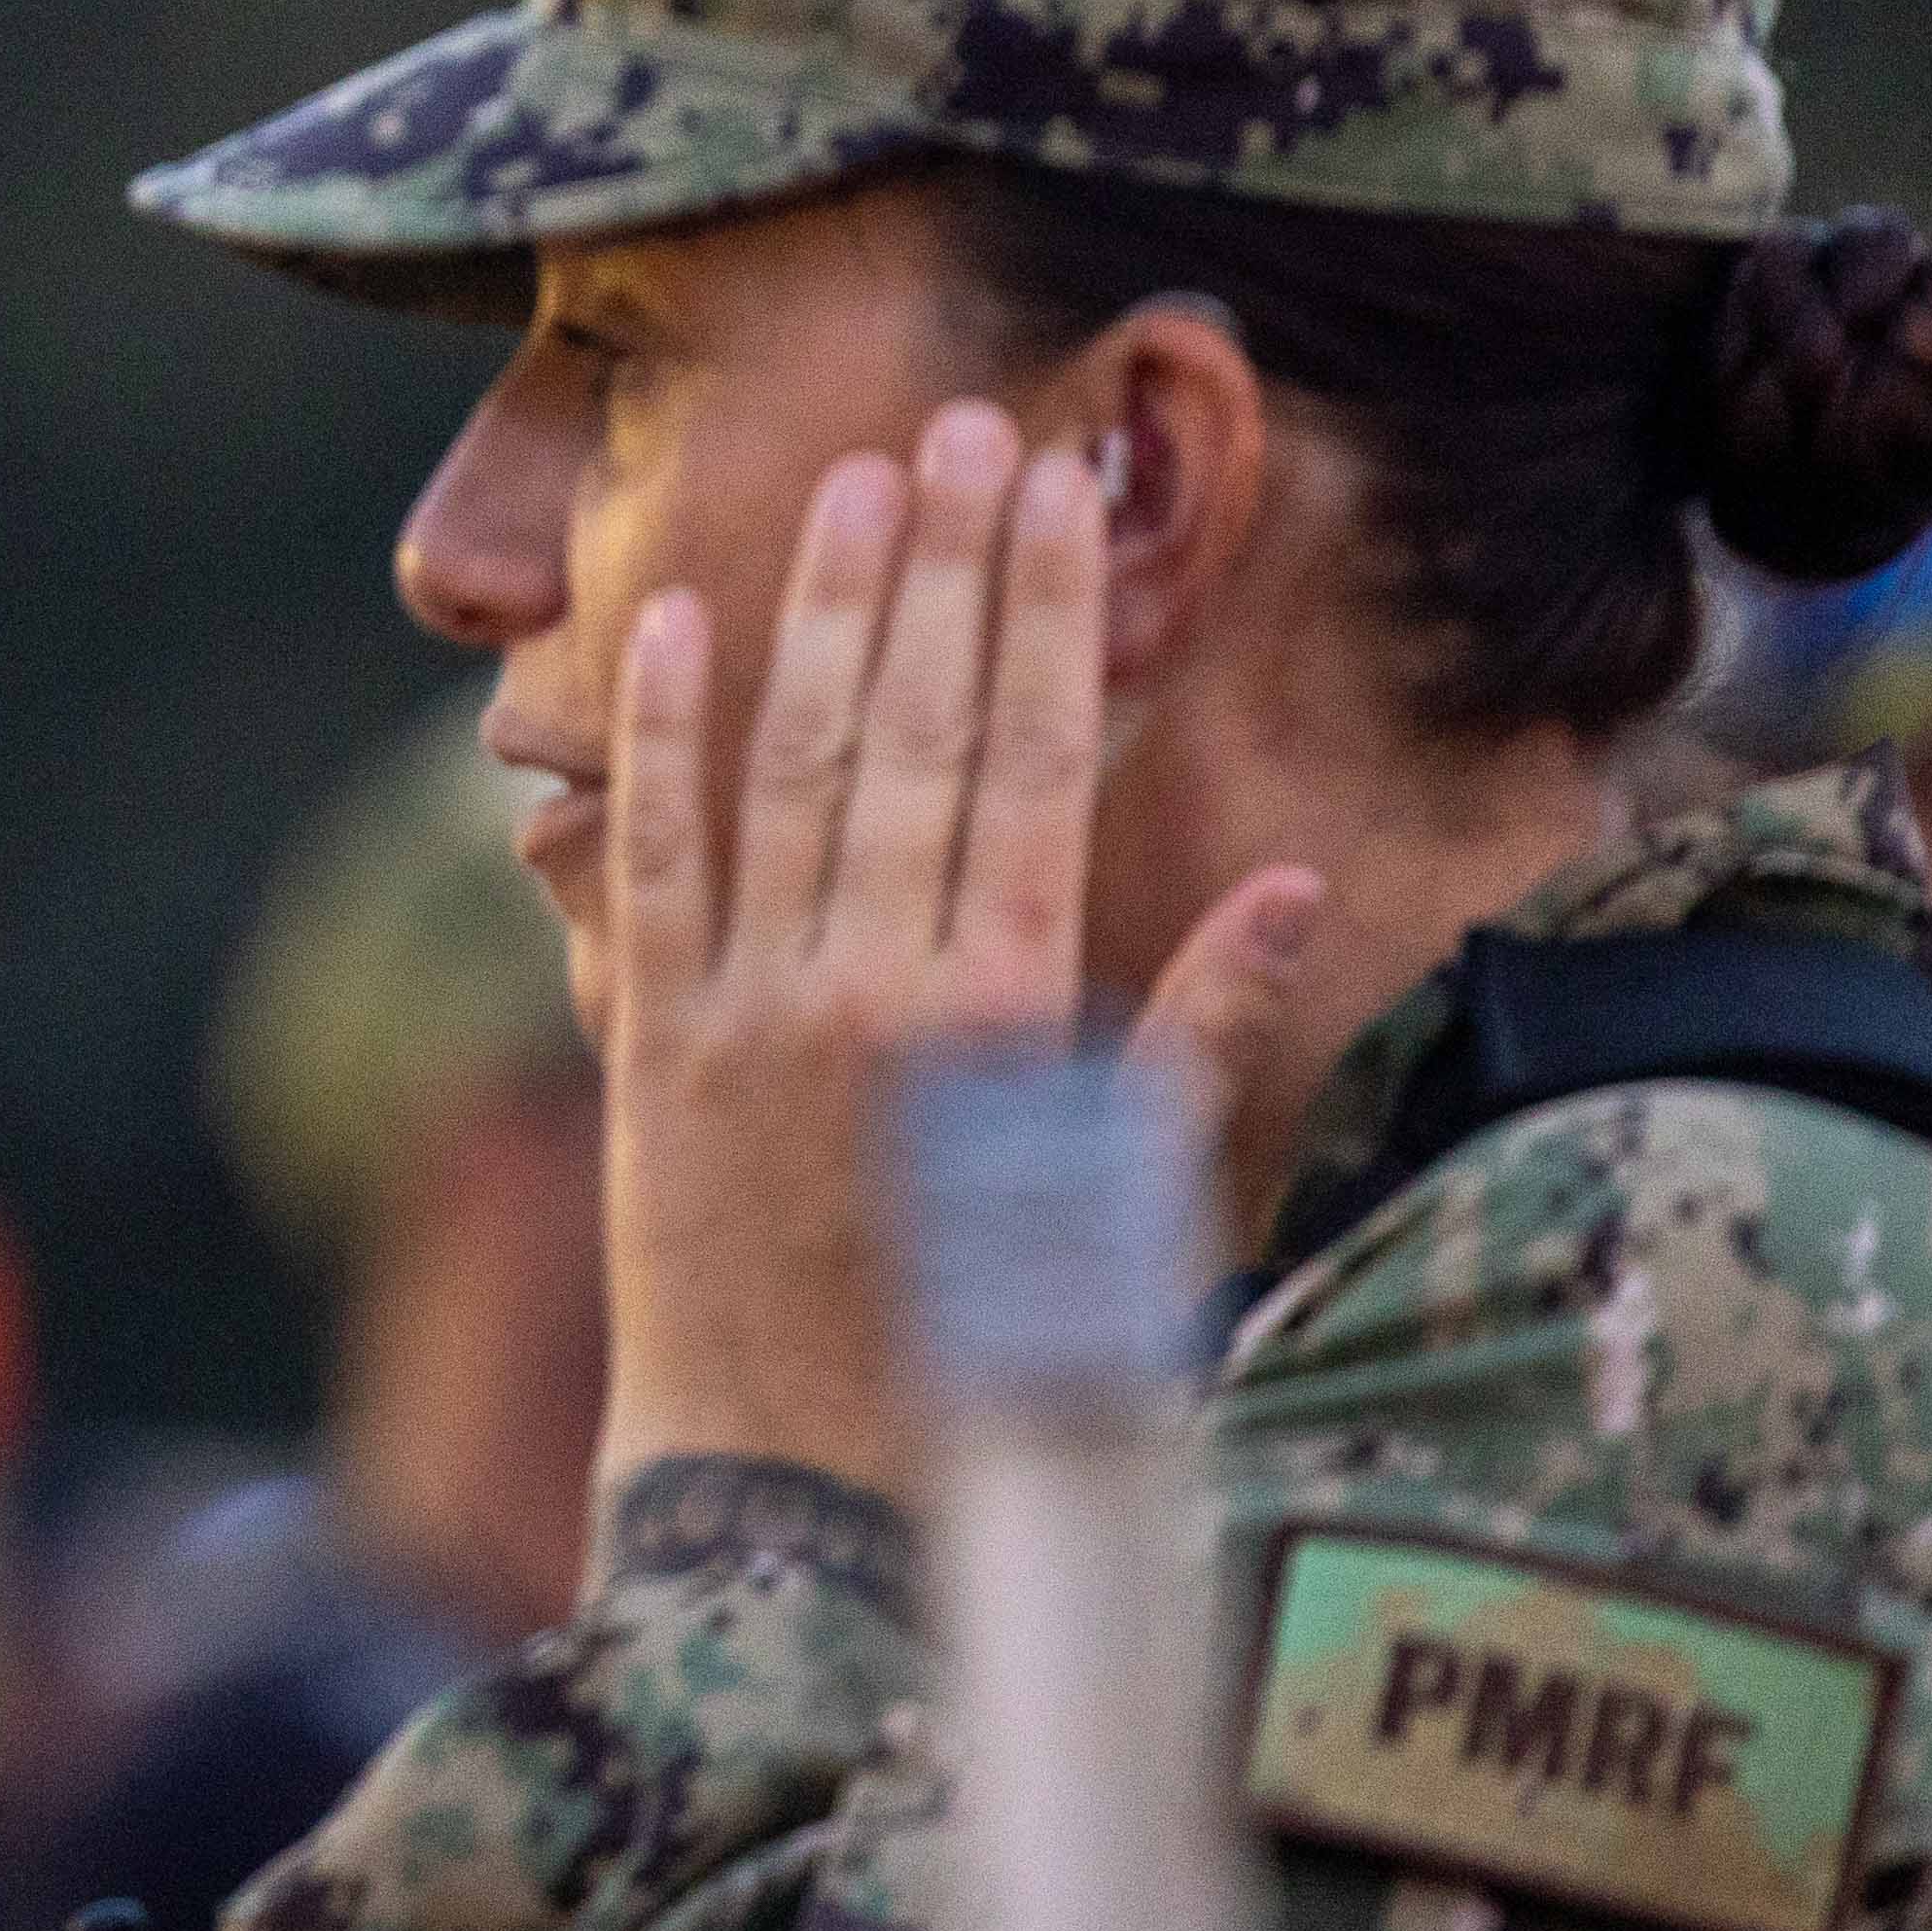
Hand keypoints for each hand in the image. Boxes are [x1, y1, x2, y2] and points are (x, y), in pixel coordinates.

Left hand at [588, 402, 1318, 1510]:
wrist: (802, 1503)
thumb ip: (1202, 1038)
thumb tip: (1282, 888)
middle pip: (918, 731)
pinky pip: (652, 860)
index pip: (1035, 764)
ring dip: (819, 610)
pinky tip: (675, 626)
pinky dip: (659, 740)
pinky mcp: (649, 1047)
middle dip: (943, 567)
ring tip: (852, 479)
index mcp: (1011, 1019)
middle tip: (963, 427)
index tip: (1057, 493)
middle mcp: (878, 991)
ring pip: (788, 767)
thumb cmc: (999, 1365)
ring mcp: (749, 1010)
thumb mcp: (1136, 1208)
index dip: (1046, 615)